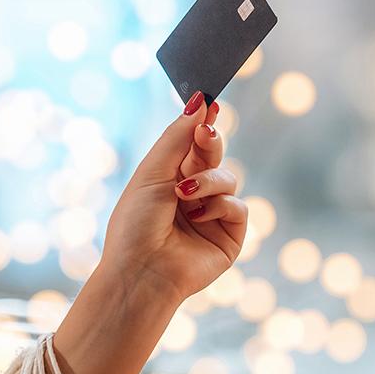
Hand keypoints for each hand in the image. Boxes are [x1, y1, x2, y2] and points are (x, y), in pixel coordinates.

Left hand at [100, 90, 248, 302]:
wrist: (141, 270)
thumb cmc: (136, 225)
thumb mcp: (151, 173)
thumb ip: (177, 137)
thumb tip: (198, 102)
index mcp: (168, 180)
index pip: (191, 145)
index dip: (201, 124)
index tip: (209, 103)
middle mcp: (191, 196)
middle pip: (213, 155)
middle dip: (209, 142)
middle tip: (204, 134)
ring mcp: (211, 216)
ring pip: (228, 178)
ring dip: (208, 181)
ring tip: (185, 195)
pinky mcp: (229, 236)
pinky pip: (238, 206)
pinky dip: (219, 206)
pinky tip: (197, 218)